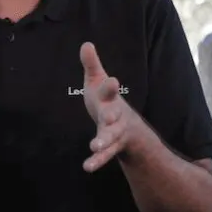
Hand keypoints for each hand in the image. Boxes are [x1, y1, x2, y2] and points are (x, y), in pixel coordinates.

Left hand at [79, 42, 139, 171]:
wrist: (126, 124)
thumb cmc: (105, 98)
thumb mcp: (96, 80)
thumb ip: (92, 64)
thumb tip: (86, 43)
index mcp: (109, 98)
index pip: (109, 90)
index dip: (110, 86)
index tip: (112, 80)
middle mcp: (115, 115)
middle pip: (113, 116)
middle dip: (111, 117)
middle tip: (107, 119)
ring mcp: (114, 132)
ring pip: (110, 138)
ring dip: (103, 142)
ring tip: (94, 147)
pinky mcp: (110, 146)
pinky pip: (105, 155)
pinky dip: (97, 160)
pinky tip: (87, 167)